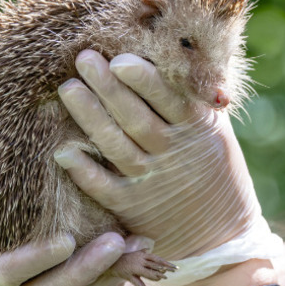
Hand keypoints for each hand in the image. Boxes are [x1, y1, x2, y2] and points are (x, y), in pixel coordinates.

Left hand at [55, 50, 267, 268]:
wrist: (221, 233)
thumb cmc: (215, 169)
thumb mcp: (216, 132)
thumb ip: (193, 101)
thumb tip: (170, 52)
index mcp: (199, 130)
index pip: (169, 99)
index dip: (143, 79)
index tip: (119, 59)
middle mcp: (175, 154)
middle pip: (136, 118)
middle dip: (108, 88)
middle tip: (83, 59)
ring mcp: (152, 181)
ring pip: (116, 146)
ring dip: (89, 117)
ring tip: (69, 89)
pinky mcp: (132, 206)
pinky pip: (102, 186)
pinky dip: (82, 170)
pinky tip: (63, 150)